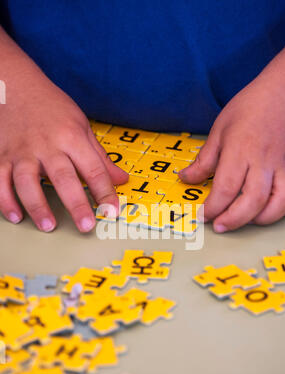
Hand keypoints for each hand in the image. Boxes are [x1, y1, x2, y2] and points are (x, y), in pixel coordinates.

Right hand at [0, 27, 127, 231]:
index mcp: (71, 137)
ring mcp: (22, 152)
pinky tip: (16, 216)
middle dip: (76, 204)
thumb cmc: (51, 107)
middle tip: (86, 226)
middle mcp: (47, 145)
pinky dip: (6, 200)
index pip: (93, 169)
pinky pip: (0, 180)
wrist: (15, 85)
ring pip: (27, 182)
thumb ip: (100, 157)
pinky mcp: (1, 156)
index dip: (105, 192)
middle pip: (63, 178)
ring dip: (38, 206)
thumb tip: (122, 180)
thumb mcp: (81, 126)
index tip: (112, 212)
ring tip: (49, 226)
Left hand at [179, 56, 284, 231]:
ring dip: (263, 218)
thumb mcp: (220, 129)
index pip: (225, 188)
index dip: (212, 208)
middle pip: (252, 200)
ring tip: (247, 220)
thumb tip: (186, 178)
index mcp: (240, 150)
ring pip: (282, 201)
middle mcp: (264, 160)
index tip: (202, 215)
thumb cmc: (252, 106)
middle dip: (233, 220)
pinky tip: (272, 209)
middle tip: (219, 226)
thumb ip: (204, 159)